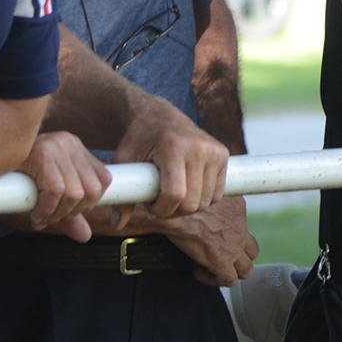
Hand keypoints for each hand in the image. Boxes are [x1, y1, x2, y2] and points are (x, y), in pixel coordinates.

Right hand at [18, 132, 111, 240]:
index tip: (67, 212)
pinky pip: (56, 191)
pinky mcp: (42, 153)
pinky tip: (35, 215)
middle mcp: (68, 142)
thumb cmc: (14, 174)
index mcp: (74, 146)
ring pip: (74, 193)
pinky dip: (46, 210)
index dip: (90, 204)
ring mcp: (56, 145)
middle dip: (72, 213)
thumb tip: (85, 235)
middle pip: (92, 190)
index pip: (103, 180)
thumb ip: (68, 211)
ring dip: (57, 215)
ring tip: (41, 218)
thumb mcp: (47, 192)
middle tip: (50, 218)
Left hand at [112, 95, 228, 217]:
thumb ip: (121, 193)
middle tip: (159, 201)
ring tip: (172, 193)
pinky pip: (217, 195)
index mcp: (173, 146)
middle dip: (173, 211)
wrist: (160, 117)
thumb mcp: (123, 161)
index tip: (150, 205)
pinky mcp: (223, 155)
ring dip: (187, 207)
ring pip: (205, 202)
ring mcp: (214, 151)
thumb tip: (118, 224)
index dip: (161, 209)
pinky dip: (202, 200)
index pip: (174, 195)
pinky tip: (187, 189)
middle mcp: (198, 147)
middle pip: (191, 203)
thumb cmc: (139, 140)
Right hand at [153, 195, 258, 286]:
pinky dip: (215, 279)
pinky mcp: (222, 261)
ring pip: (246, 268)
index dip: (232, 235)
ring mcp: (234, 247)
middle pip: (252, 249)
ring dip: (231, 271)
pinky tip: (199, 271)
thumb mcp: (204, 194)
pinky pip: (228, 280)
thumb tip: (194, 199)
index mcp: (237, 209)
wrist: (177, 212)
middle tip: (223, 257)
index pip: (243, 225)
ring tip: (215, 270)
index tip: (216, 237)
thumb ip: (207, 198)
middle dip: (240, 256)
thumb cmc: (183, 202)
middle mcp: (240, 228)